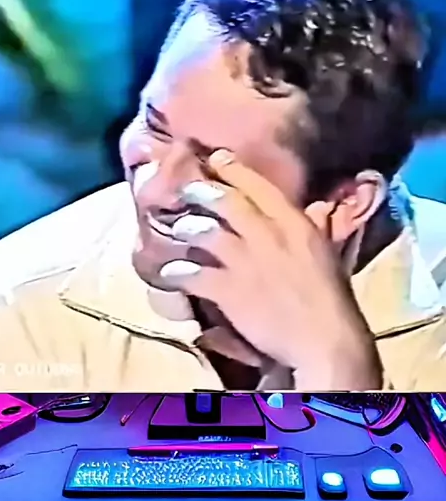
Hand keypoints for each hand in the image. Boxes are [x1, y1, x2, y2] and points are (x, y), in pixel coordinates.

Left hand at [160, 149, 381, 390]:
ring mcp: (246, 261)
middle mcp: (268, 235)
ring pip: (205, 232)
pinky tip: (169, 275)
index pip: (259, 186)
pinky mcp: (230, 290)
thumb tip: (318, 208)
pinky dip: (178, 273)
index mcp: (295, 224)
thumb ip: (318, 227)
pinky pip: (194, 274)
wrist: (325, 342)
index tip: (216, 158)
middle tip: (186, 188)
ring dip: (186, 229)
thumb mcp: (327, 253)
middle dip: (202, 190)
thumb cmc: (330, 298)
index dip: (233, 169)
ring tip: (176, 230)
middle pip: (226, 201)